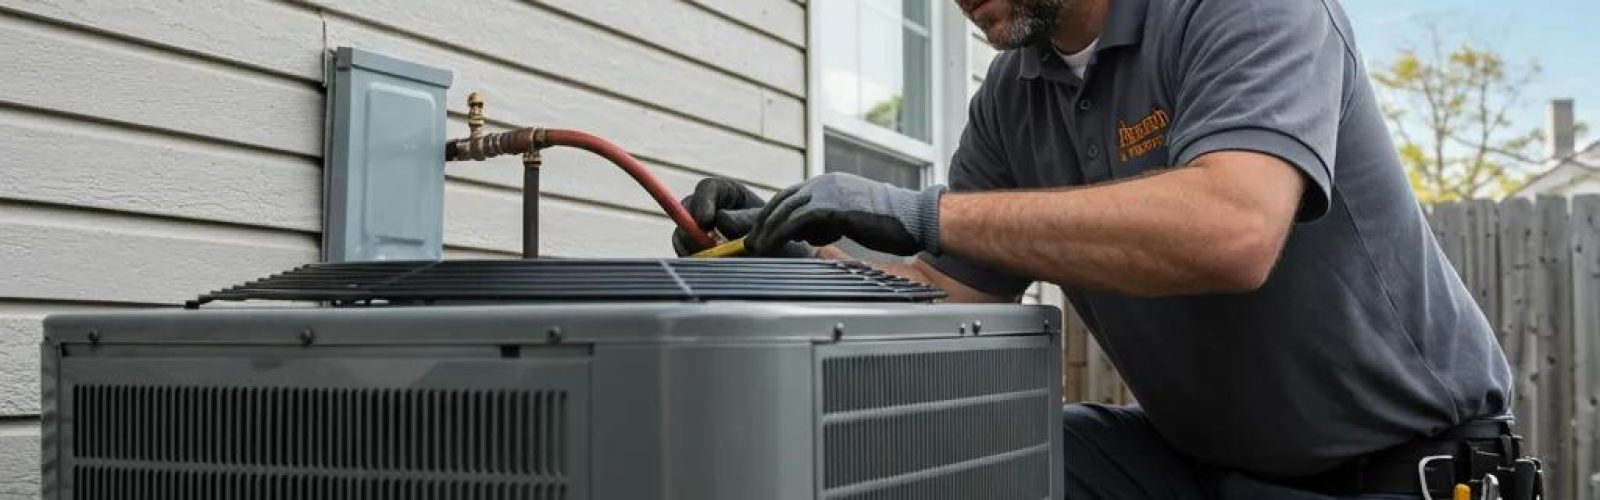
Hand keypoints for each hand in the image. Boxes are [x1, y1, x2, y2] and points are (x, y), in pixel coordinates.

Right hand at [671, 177, 813, 257]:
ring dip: (693, 250)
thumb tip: (720, 220)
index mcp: (729, 193)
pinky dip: (695, 263)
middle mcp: (710, 209)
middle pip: (686, 212)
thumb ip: (746, 221)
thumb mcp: (769, 226)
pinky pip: (687, 255)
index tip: (707, 222)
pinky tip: (713, 269)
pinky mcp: (699, 251)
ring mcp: (702, 231)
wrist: (788, 259)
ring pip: (683, 236)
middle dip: (691, 231)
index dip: (702, 203)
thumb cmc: (782, 235)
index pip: (707, 188)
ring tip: (715, 262)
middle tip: (705, 249)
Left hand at [746, 173, 945, 256]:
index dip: (773, 214)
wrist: (916, 217)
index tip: (760, 231)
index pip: (791, 196)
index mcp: (830, 183)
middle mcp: (826, 183)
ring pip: (785, 209)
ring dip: (766, 230)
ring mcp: (829, 192)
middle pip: (783, 200)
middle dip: (763, 222)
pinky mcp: (833, 206)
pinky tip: (770, 247)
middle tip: (748, 242)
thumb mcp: (852, 217)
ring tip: (754, 248)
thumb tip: (808, 234)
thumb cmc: (890, 223)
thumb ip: (829, 220)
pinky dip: (779, 235)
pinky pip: (796, 221)